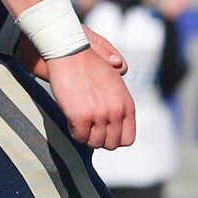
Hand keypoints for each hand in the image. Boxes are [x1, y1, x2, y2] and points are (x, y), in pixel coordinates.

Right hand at [42, 32, 134, 148]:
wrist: (71, 53)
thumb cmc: (90, 66)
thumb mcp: (114, 83)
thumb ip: (119, 103)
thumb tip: (116, 121)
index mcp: (127, 105)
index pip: (127, 139)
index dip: (114, 139)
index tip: (104, 132)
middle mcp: (116, 112)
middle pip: (110, 144)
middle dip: (99, 139)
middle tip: (89, 128)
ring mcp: (99, 115)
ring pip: (94, 143)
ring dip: (86, 136)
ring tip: (80, 123)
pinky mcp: (81, 117)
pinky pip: (79, 137)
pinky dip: (74, 131)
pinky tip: (72, 119)